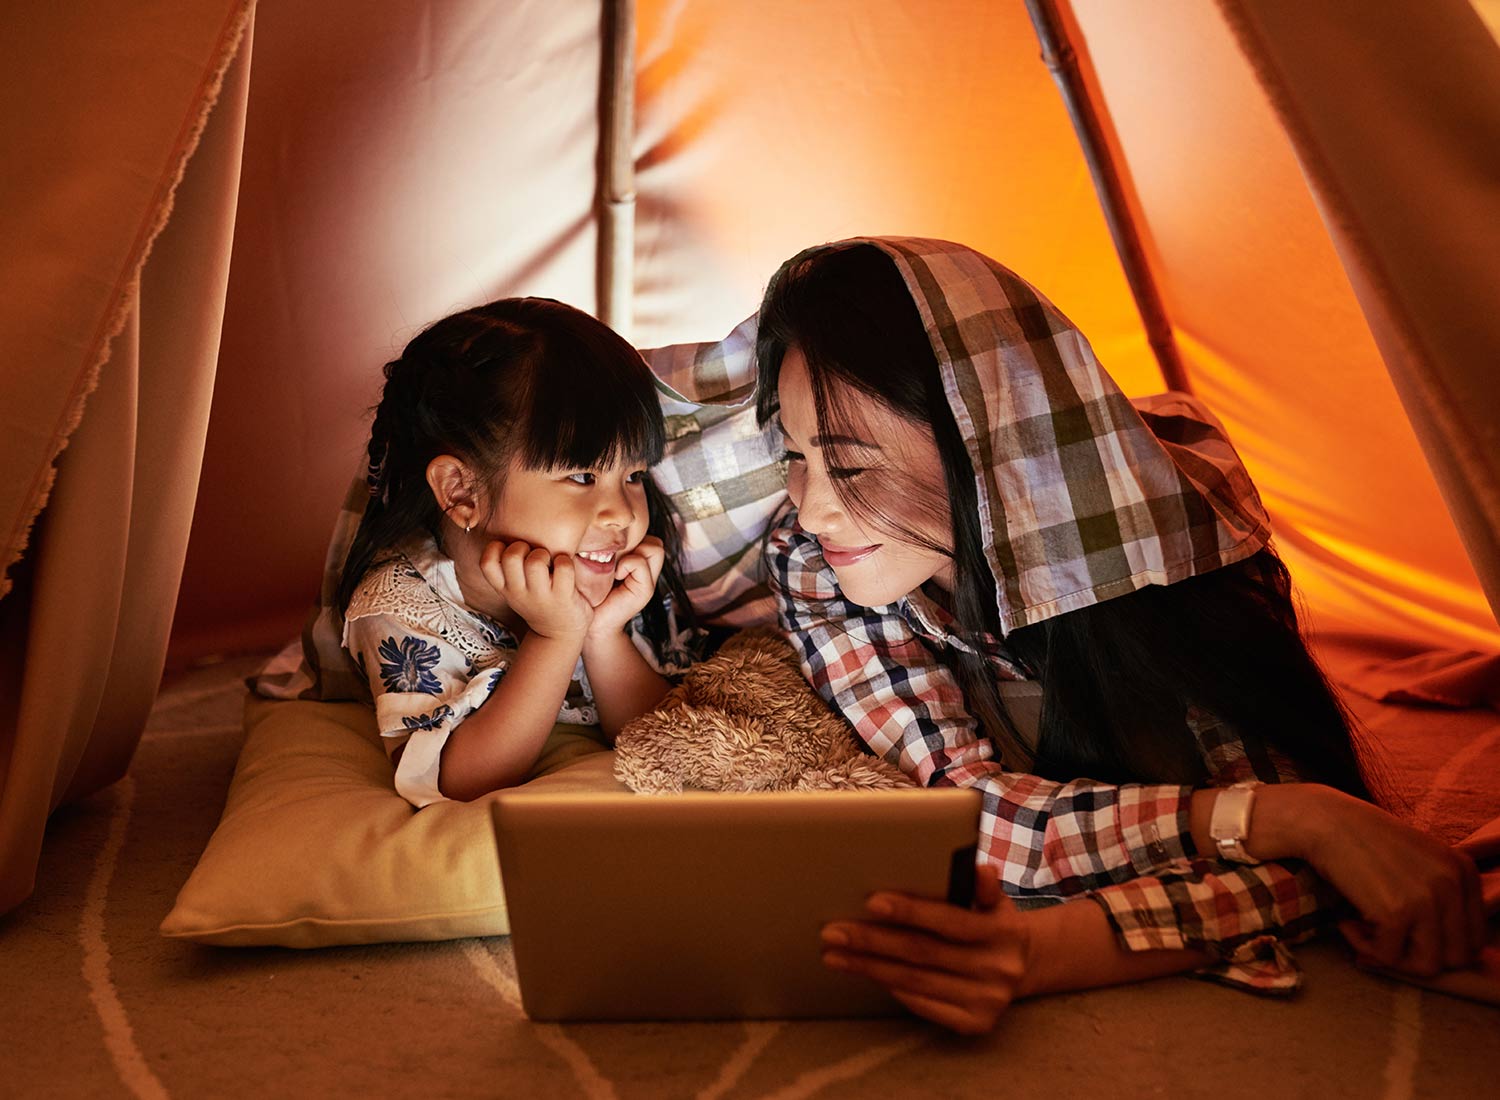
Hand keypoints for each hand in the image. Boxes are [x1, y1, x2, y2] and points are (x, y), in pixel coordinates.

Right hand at [477, 540, 591, 641]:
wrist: (558, 635)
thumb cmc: (538, 601)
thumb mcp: (516, 590)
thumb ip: (509, 569)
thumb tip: (509, 528)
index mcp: (505, 587)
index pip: (486, 562)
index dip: (496, 548)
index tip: (509, 551)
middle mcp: (518, 592)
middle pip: (511, 556)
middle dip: (523, 546)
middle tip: (533, 555)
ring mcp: (541, 596)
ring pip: (535, 561)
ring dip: (544, 554)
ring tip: (550, 562)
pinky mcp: (563, 597)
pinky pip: (563, 567)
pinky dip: (566, 562)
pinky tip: (565, 569)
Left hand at [585, 535, 664, 639]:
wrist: (592, 624)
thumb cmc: (591, 594)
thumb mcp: (598, 567)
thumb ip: (608, 552)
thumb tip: (604, 529)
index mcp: (639, 566)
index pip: (649, 539)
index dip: (633, 539)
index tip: (613, 553)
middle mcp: (648, 572)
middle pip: (657, 542)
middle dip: (637, 544)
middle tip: (617, 560)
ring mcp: (649, 582)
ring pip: (655, 547)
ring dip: (632, 553)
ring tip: (617, 568)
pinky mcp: (645, 590)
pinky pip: (640, 562)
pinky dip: (626, 565)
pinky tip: (616, 576)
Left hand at [820, 864, 1027, 1034]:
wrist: (1024, 965)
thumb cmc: (993, 922)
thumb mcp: (995, 899)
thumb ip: (982, 885)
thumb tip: (979, 870)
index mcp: (1003, 931)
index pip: (949, 920)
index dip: (910, 911)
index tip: (871, 902)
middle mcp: (998, 968)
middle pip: (923, 953)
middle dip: (873, 941)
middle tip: (833, 932)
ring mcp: (987, 1000)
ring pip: (915, 981)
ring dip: (870, 967)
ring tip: (835, 955)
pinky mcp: (975, 1023)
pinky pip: (923, 1005)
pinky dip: (892, 988)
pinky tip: (868, 974)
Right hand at [1288, 786, 1485, 975]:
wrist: (1324, 820)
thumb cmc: (1363, 840)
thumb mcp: (1420, 860)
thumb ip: (1441, 894)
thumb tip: (1443, 951)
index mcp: (1464, 871)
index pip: (1474, 938)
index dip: (1439, 945)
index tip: (1406, 935)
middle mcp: (1453, 884)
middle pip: (1456, 957)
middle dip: (1418, 956)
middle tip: (1385, 938)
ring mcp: (1427, 899)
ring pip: (1427, 966)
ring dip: (1392, 957)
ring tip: (1364, 931)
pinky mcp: (1396, 912)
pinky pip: (1387, 956)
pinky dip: (1362, 946)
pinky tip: (1346, 922)